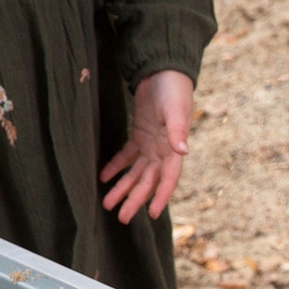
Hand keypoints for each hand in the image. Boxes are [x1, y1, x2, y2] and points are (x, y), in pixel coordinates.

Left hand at [100, 70, 194, 222]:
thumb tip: (183, 152)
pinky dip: (116, 167)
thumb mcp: (176, 110)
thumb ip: (179, 131)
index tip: (151, 214)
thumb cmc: (173, 90)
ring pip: (136, 173)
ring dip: (123, 188)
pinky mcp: (140, 135)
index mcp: (174, 149)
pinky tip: (104, 178)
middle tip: (122, 218)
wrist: (164, 71)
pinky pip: (127, 156)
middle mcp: (163, 152)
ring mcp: (151, 145)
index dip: (160, 197)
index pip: (168, 179)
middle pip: (148, 181)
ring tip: (108, 204)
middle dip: (135, 199)